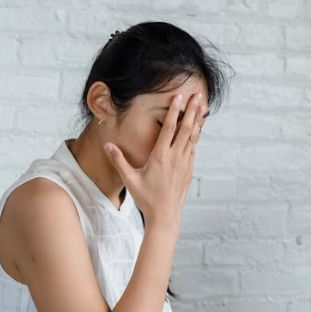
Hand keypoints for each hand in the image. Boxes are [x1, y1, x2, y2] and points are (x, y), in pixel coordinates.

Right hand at [104, 93, 206, 231]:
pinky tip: (198, 129)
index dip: (174, 111)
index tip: (179, 97)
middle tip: (198, 96)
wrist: (165, 216)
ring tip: (203, 107)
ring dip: (198, 121)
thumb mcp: (130, 179)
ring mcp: (184, 163)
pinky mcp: (189, 170)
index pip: (169, 128)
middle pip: (186, 129)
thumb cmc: (146, 198)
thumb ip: (119, 160)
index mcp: (161, 156)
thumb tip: (107, 145)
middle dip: (193, 111)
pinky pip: (193, 148)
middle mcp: (175, 157)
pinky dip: (196, 136)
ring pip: (193, 137)